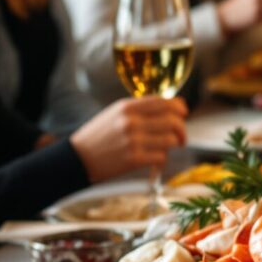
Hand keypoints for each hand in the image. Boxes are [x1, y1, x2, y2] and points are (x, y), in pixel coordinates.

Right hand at [70, 97, 188, 180]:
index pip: (163, 102)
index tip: (183, 113)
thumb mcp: (115, 113)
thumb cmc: (98, 135)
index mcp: (127, 107)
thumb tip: (169, 107)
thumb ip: (139, 109)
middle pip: (172, 120)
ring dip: (173, 144)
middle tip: (181, 137)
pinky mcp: (134, 159)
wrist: (78, 158)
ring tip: (167, 148)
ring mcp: (133, 141)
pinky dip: (162, 159)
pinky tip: (155, 159)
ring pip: (170, 139)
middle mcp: (131, 122)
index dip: (179, 107)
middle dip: (181, 129)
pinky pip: (161, 157)